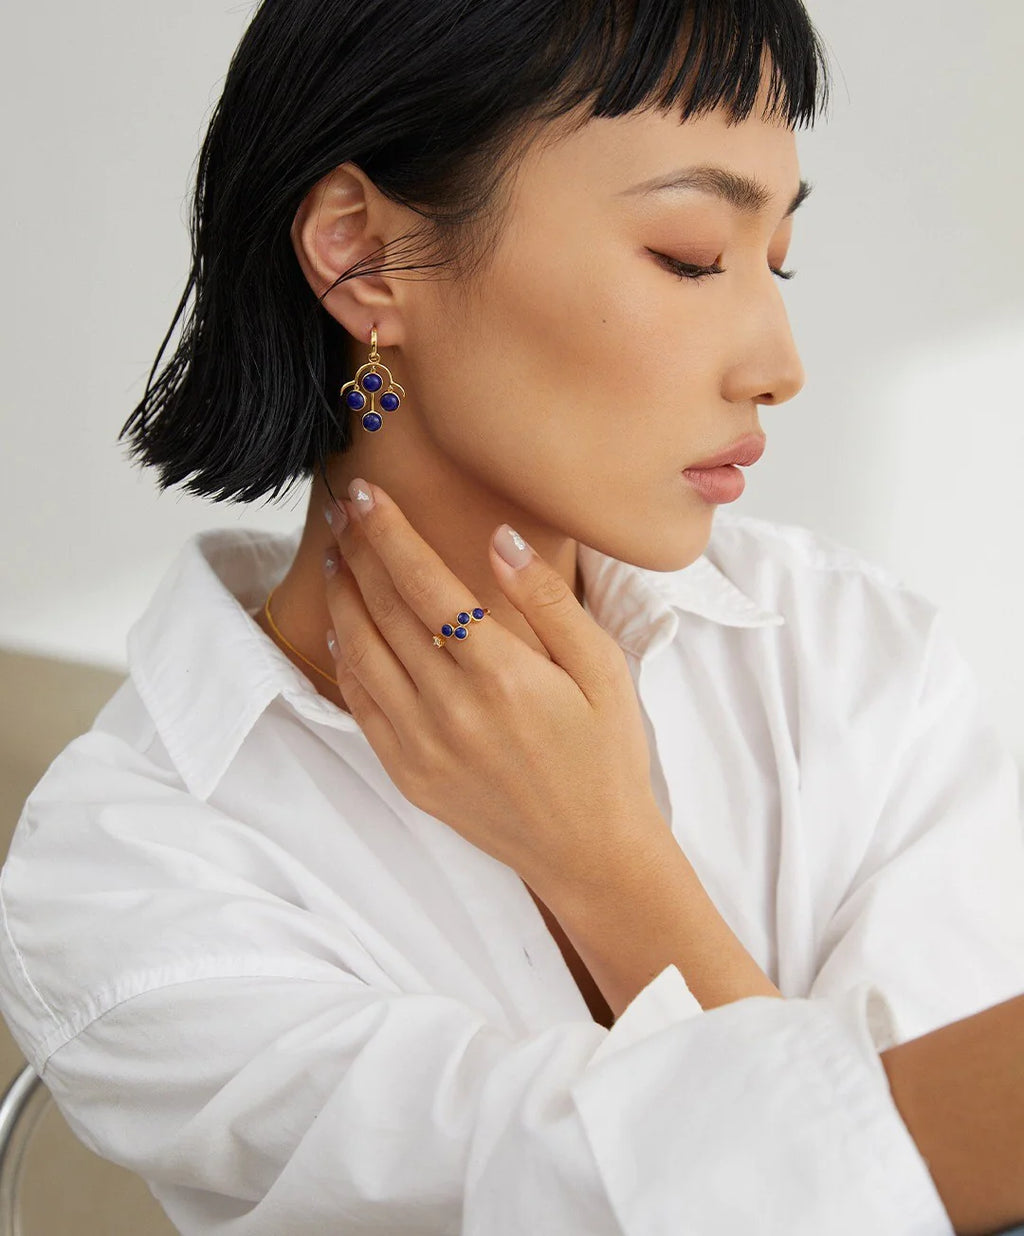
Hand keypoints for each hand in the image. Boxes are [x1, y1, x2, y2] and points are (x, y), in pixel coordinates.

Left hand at [322, 478, 665, 899]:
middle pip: (383, 609)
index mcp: (502, 673)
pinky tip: (342, 627)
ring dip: (341, 597)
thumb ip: (548, 600)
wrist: (589, 849)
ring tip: (337, 556)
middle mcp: (450, 707)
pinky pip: (359, 705)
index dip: (389, 532)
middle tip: (343, 509)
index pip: (424, 583)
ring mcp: (421, 745)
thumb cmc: (606, 752)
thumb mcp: (602, 668)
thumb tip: (497, 538)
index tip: (367, 494)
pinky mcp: (407, 774)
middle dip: (358, 550)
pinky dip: (343, 659)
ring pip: (360, 653)